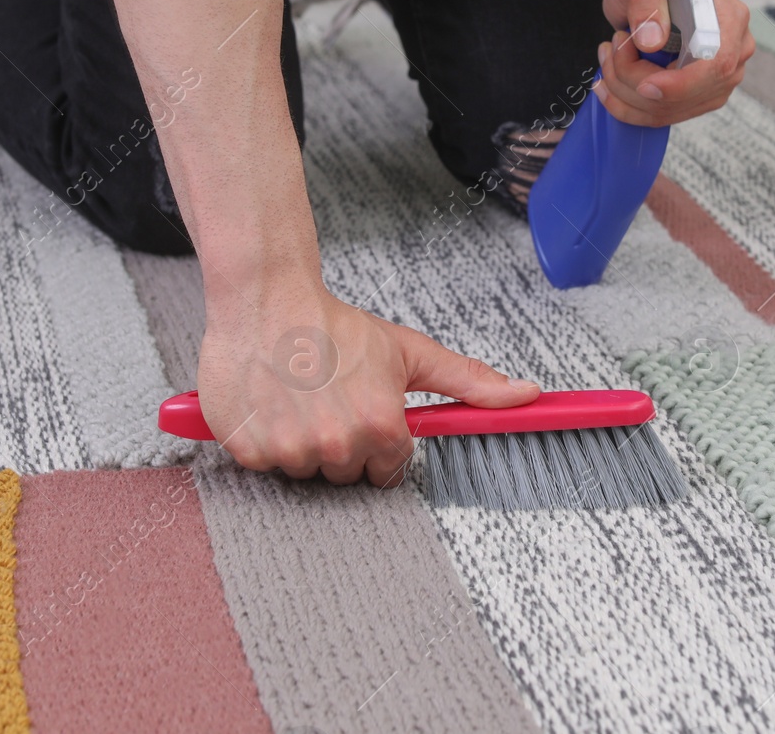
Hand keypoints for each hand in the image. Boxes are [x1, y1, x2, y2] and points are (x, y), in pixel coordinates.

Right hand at [195, 278, 539, 486]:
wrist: (268, 300)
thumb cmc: (335, 325)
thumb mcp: (409, 351)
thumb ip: (468, 381)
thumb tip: (525, 395)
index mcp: (380, 426)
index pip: (388, 470)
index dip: (379, 441)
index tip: (363, 412)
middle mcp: (336, 445)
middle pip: (346, 474)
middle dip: (342, 444)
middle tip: (330, 400)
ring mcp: (290, 451)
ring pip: (305, 471)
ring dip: (303, 443)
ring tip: (300, 398)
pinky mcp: (248, 451)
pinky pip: (265, 464)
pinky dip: (266, 439)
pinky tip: (273, 403)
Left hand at [593, 0, 754, 127]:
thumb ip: (646, 2)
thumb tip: (651, 40)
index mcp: (729, 19)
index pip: (717, 65)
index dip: (681, 84)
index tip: (644, 84)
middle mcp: (733, 52)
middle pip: (689, 93)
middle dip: (637, 82)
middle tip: (612, 47)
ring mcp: (718, 80)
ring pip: (669, 110)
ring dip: (625, 93)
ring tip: (608, 56)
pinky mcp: (698, 96)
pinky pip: (662, 115)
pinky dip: (628, 106)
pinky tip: (608, 82)